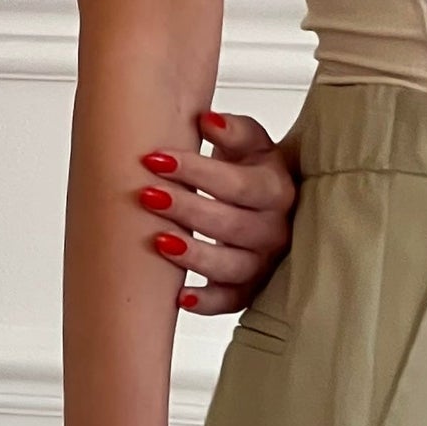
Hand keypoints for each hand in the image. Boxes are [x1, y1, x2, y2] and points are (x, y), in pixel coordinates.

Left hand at [135, 108, 296, 316]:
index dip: (196, 171)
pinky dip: (207, 304)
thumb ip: (233, 131)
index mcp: (277, 190)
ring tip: (159, 241)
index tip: (156, 159)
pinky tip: (180, 297)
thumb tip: (207, 121)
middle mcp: (276, 231)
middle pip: (232, 225)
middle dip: (187, 210)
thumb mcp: (250, 143)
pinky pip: (231, 302)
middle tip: (148, 196)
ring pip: (232, 267)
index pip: (237, 184)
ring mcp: (264, 264)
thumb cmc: (253, 171)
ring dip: (194, 256)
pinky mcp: (251, 290)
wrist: (270, 204)